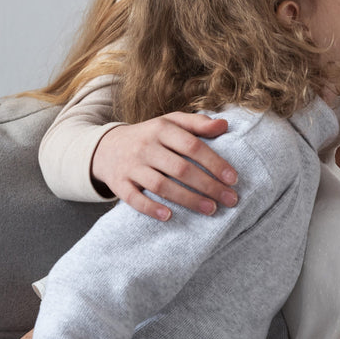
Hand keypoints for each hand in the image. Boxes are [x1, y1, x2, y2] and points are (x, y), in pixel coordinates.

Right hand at [92, 114, 237, 220]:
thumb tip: (224, 125)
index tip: (233, 179)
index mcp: (161, 129)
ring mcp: (130, 166)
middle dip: (208, 186)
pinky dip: (150, 208)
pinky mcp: (118, 183)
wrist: (106, 147)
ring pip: (161, 185)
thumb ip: (197, 124)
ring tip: (211, 209)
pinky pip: (134, 199)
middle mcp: (145, 146)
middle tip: (230, 200)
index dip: (215, 163)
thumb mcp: (170, 122)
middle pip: (180, 169)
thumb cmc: (150, 136)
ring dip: (188, 199)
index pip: (193, 146)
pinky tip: (169, 216)